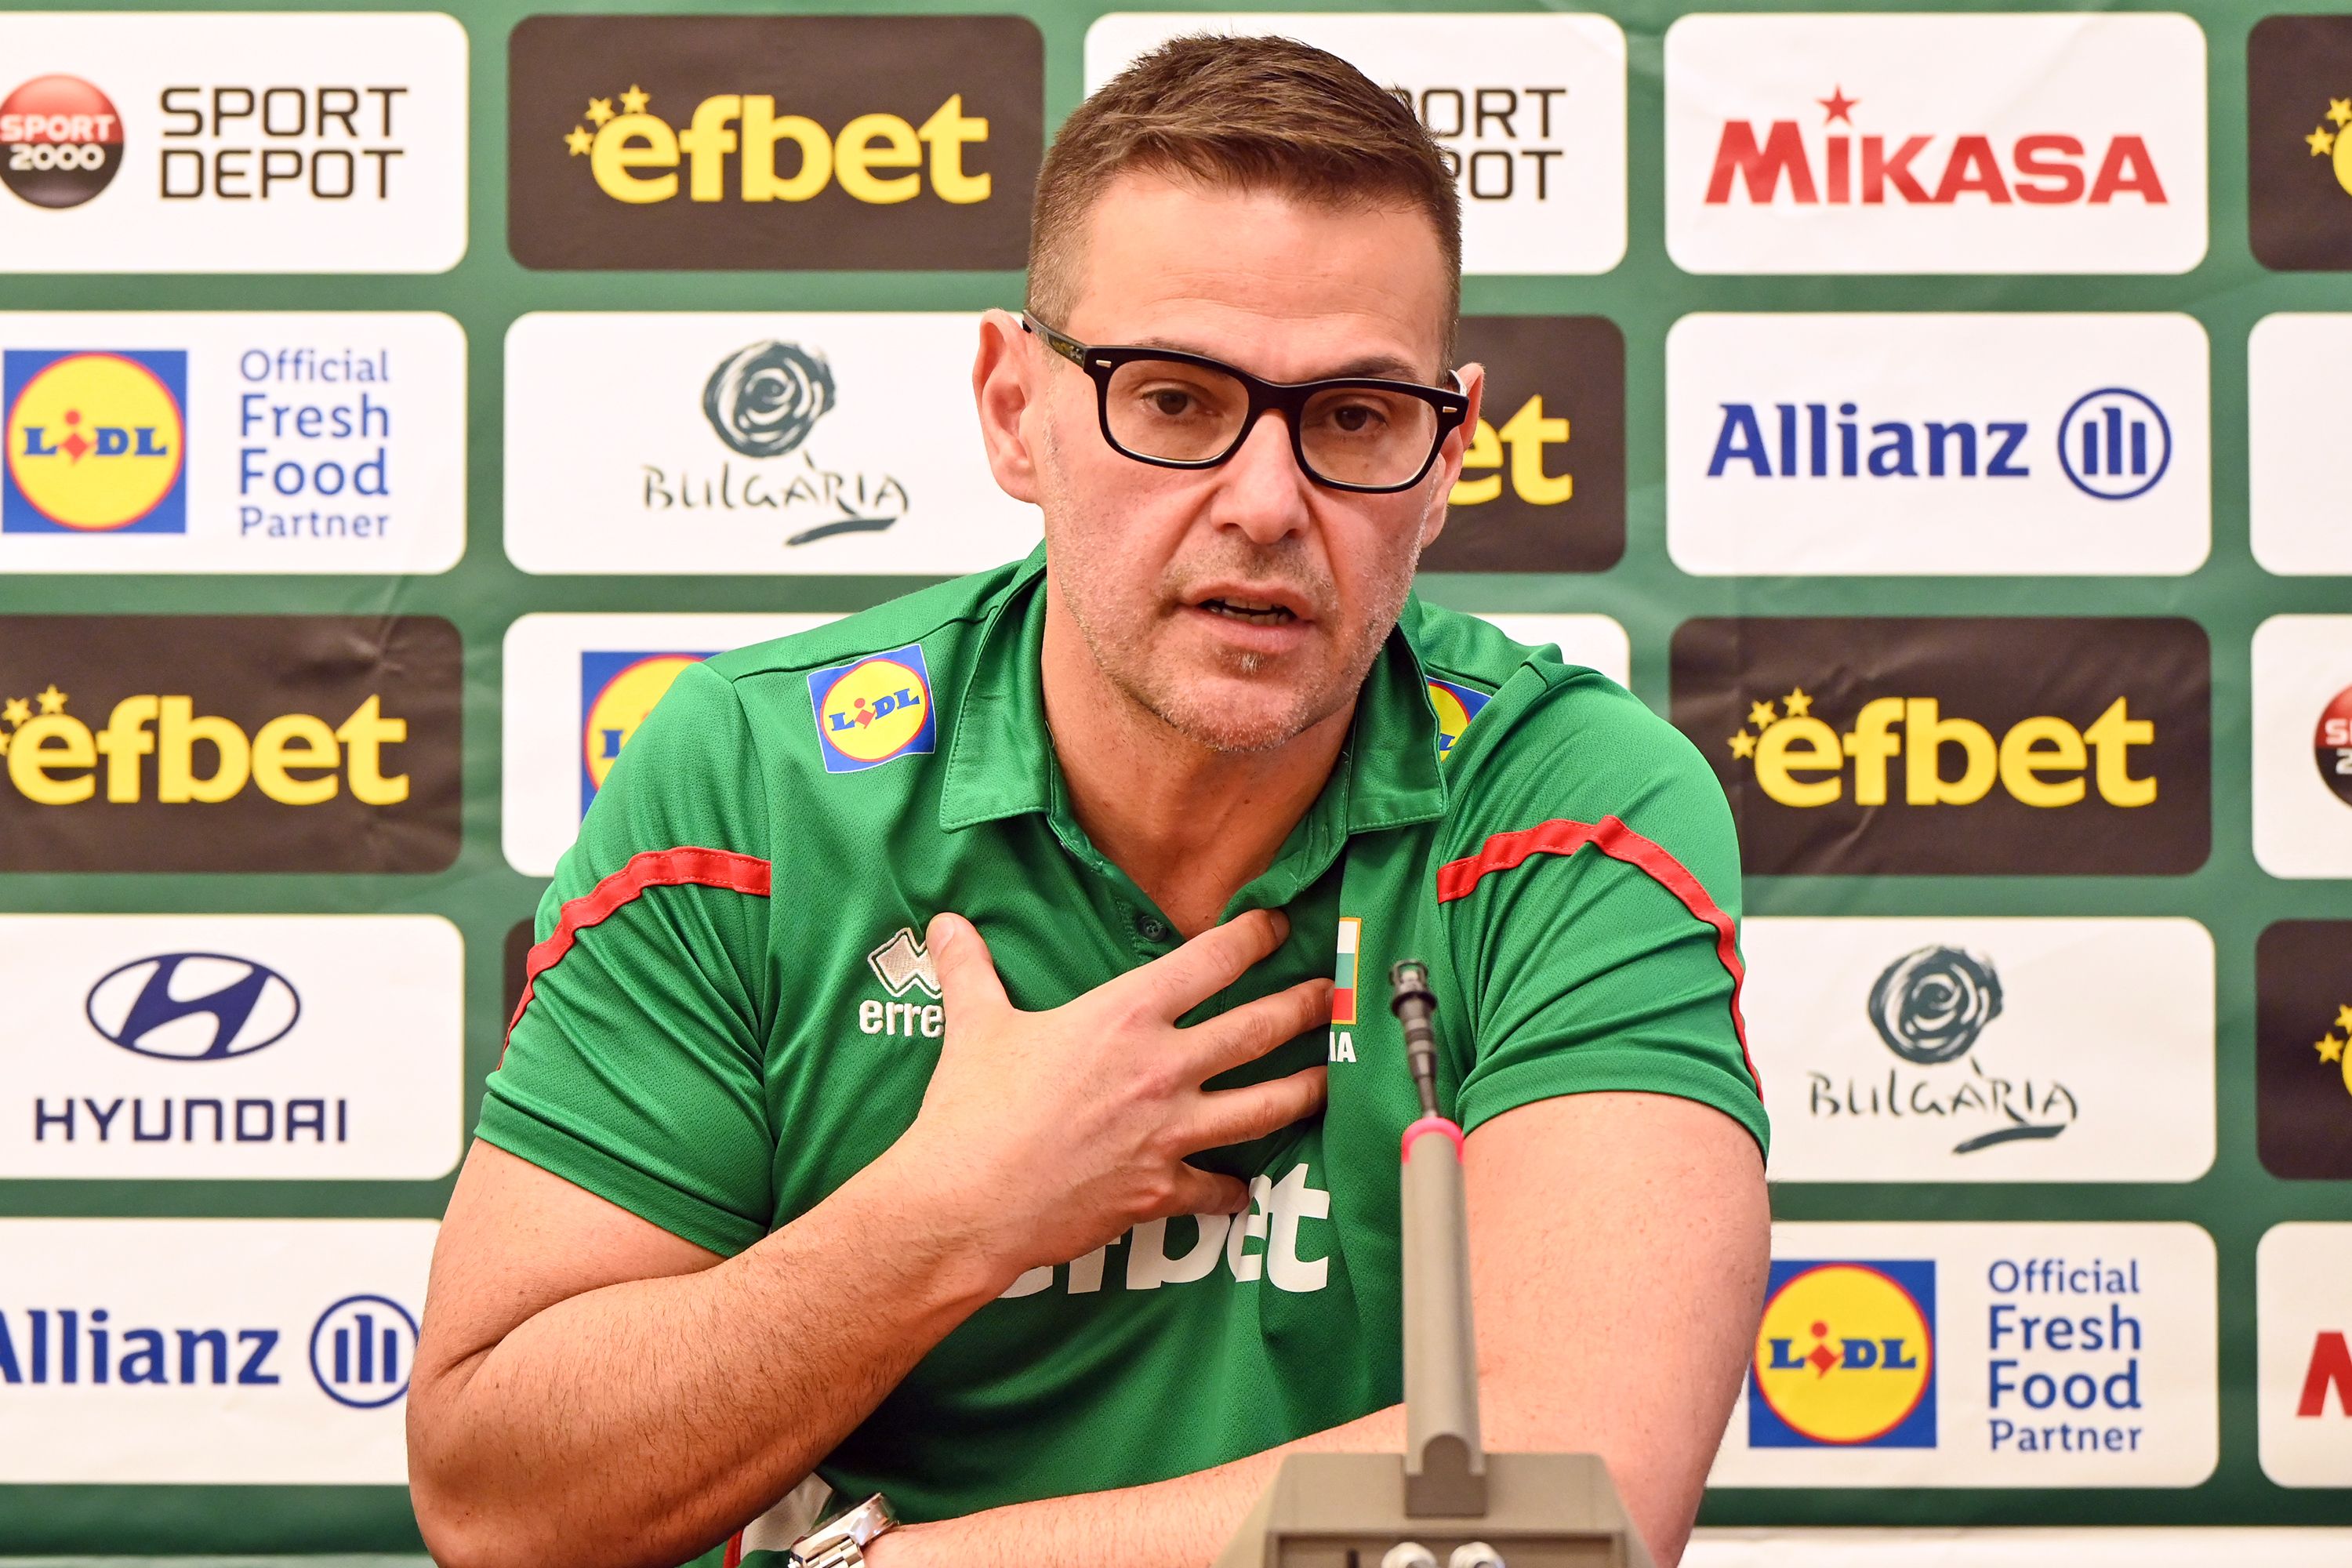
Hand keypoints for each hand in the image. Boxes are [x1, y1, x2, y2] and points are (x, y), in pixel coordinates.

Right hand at [876, 907, 1328, 1288]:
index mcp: (1123, 1015)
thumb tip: (945, 925)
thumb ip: (970, 970)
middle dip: (1305, 1008)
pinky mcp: (1162, 1189)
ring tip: (1329, 1079)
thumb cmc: (971, 1113)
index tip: (1276, 927)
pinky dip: (1235, 1189)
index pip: (1209, 961)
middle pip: (1258, 1029)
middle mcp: (1161, 1067)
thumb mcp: (974, 1026)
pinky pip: (1218, 1188)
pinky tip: (1245, 1189)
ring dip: (1304, 1090)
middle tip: (1333, 996)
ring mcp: (1170, 1131)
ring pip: (1264, 1107)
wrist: (967, 1203)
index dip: (1252, 937)